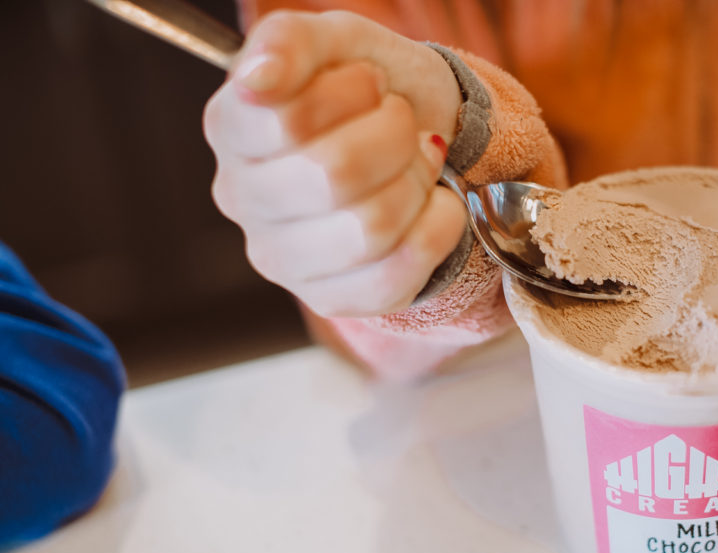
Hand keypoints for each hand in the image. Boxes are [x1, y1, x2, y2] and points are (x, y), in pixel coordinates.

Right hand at [203, 10, 466, 316]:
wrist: (422, 133)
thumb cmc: (368, 91)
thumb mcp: (335, 42)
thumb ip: (288, 41)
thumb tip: (257, 80)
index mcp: (231, 128)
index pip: (289, 120)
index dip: (353, 95)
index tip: (371, 83)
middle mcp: (243, 200)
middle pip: (334, 175)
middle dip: (394, 136)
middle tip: (402, 121)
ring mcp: (282, 258)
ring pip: (371, 228)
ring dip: (418, 182)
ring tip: (418, 162)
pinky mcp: (331, 298)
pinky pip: (397, 275)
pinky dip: (438, 228)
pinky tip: (435, 203)